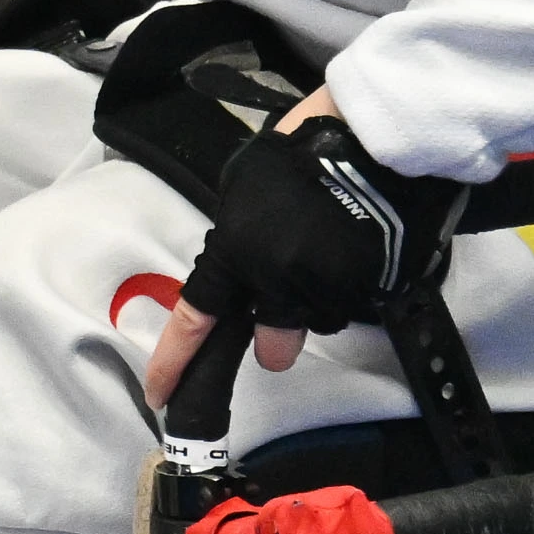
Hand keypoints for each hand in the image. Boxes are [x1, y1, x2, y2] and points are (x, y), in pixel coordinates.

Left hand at [145, 93, 451, 404]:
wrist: (371, 139)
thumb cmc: (299, 152)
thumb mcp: (242, 189)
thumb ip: (235, 242)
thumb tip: (240, 279)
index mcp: (236, 251)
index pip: (196, 318)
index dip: (175, 360)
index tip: (159, 394)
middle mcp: (278, 278)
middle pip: (275, 342)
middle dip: (279, 331)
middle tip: (293, 286)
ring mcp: (329, 288)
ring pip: (319, 320)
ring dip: (319, 298)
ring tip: (331, 245)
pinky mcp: (373, 291)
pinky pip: (357, 304)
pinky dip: (355, 284)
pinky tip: (358, 246)